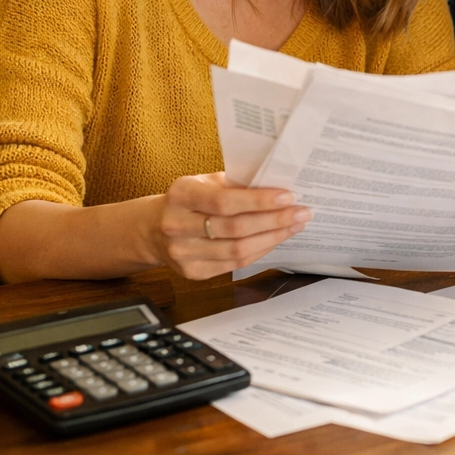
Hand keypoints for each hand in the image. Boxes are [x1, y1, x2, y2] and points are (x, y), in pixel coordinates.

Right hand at [150, 172, 310, 279]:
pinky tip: (275, 240)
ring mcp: (183, 253)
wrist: (153, 229)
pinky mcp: (192, 272)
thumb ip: (235, 183)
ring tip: (294, 226)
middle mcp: (177, 225)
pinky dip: (260, 252)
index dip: (259, 201)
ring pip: (237, 250)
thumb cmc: (189, 199)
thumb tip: (278, 185)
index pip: (225, 202)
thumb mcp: (205, 182)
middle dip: (274, 221)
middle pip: (235, 228)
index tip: (288, 197)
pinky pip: (234, 265)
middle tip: (301, 212)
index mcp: (181, 195)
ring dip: (272, 238)